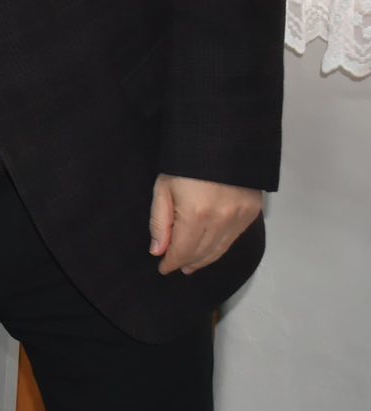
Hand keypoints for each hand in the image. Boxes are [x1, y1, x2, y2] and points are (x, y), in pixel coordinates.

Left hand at [147, 174, 263, 274]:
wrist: (220, 141)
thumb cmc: (185, 163)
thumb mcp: (163, 188)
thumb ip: (160, 222)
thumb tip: (158, 251)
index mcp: (196, 214)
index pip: (182, 250)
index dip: (171, 262)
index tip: (163, 268)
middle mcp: (221, 220)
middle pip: (202, 252)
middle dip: (187, 262)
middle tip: (177, 267)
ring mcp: (240, 217)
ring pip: (220, 249)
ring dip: (204, 258)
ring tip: (191, 264)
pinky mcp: (252, 211)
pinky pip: (234, 238)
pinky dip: (221, 246)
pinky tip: (210, 248)